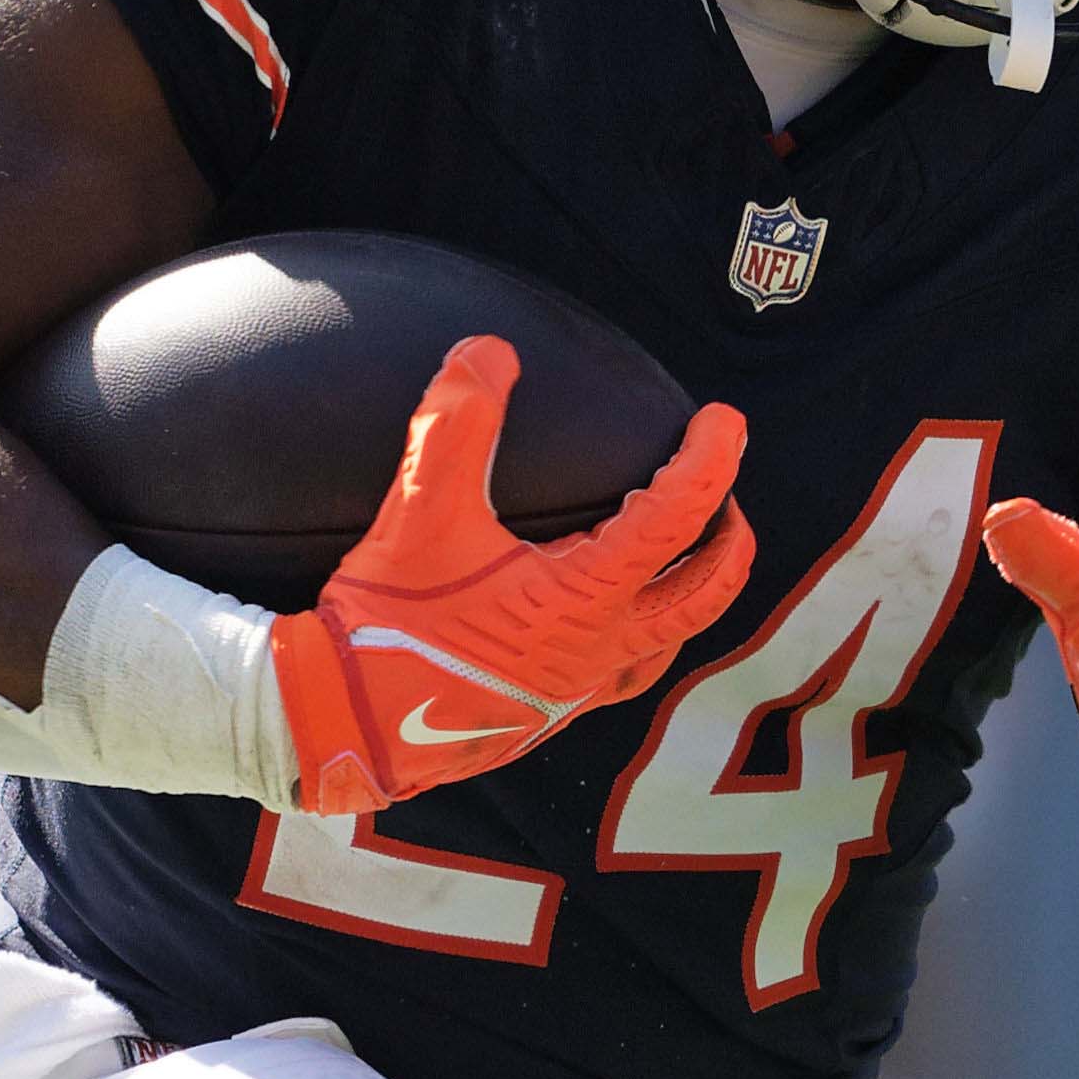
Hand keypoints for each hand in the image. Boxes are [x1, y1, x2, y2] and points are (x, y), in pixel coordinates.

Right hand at [263, 339, 753, 814]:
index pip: (676, 517)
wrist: (348, 726)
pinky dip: (644, 636)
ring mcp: (579, 691)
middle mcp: (599, 649)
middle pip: (704, 593)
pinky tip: (613, 622)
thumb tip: (486, 352)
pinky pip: (625, 674)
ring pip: (671, 642)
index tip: (723, 422)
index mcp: (584, 596)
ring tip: (689, 557)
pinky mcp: (549, 715)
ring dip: (694, 593)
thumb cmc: (388, 626)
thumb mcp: (418, 515)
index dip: (710, 461)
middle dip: (729, 539)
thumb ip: (454, 425)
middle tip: (728, 496)